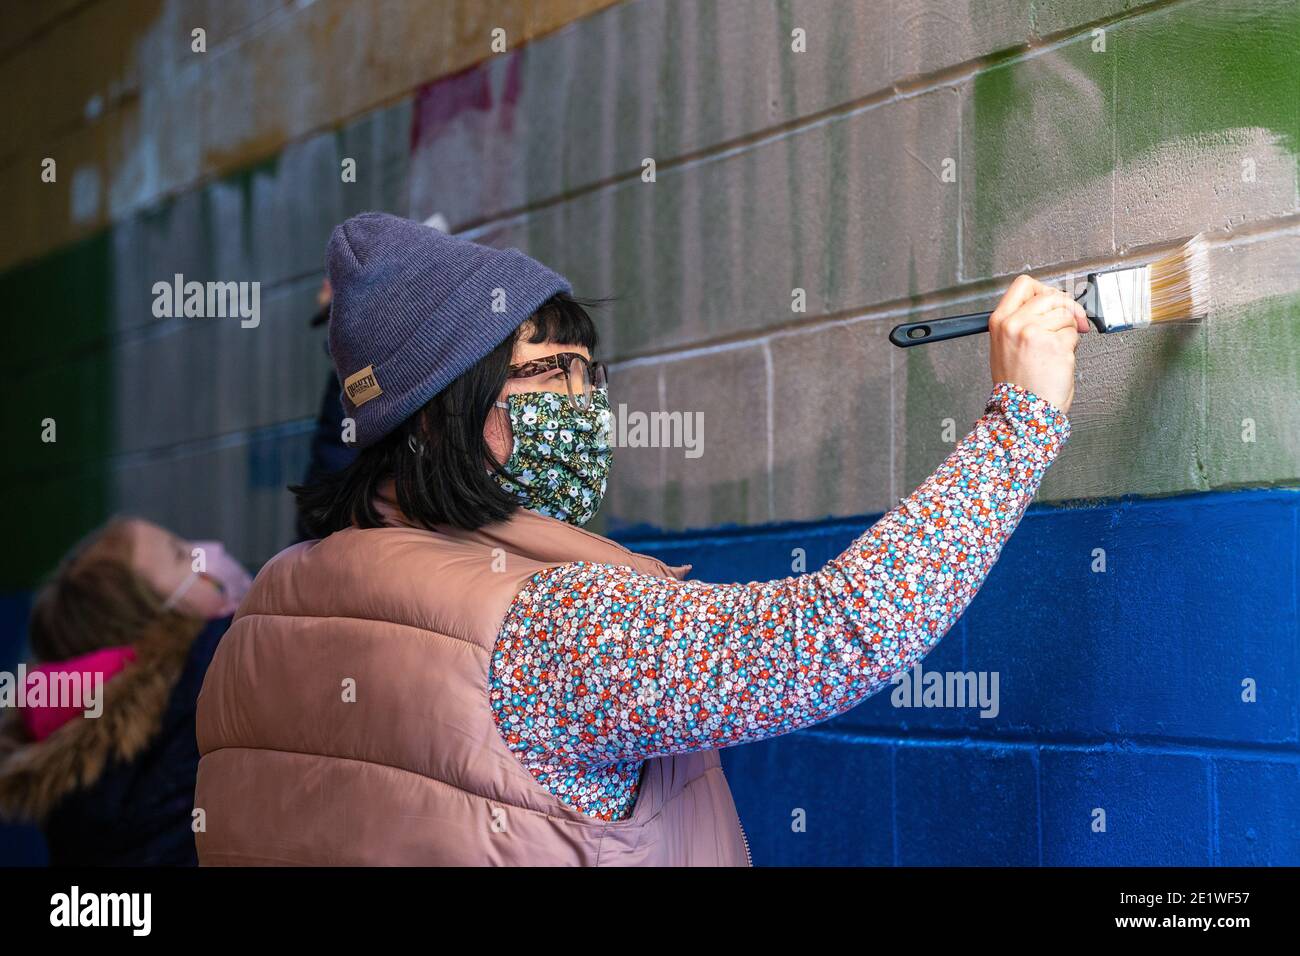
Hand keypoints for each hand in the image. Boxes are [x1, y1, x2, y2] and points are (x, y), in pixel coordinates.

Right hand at [987, 275, 1089, 413]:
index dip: (1045, 289)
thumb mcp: (1005, 347)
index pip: (1025, 285)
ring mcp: (1034, 333)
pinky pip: (1074, 333)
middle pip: (1051, 295)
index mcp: (1000, 321)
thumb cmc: (1018, 385)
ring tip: (1057, 348)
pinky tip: (1059, 359)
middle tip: (1071, 322)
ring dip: (1069, 329)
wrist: (1022, 412)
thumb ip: (1023, 321)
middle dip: (1066, 309)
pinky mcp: (1054, 344)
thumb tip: (1053, 304)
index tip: (1054, 301)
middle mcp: (1015, 324)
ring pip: (1066, 313)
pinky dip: (1073, 345)